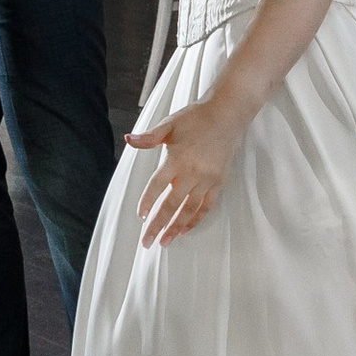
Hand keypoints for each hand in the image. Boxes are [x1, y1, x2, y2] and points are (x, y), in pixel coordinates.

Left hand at [128, 99, 240, 247]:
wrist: (227, 114)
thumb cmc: (196, 117)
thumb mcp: (169, 124)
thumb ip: (148, 137)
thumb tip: (128, 139)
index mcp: (177, 159)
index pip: (157, 186)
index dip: (147, 202)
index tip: (140, 216)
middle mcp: (192, 173)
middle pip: (171, 204)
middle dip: (158, 225)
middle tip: (147, 242)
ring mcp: (207, 179)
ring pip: (189, 209)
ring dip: (176, 227)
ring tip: (165, 241)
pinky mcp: (219, 182)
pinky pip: (206, 205)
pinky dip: (196, 219)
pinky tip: (186, 229)